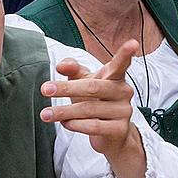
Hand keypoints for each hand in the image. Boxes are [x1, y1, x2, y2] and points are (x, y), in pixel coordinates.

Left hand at [39, 40, 141, 159]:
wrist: (111, 134)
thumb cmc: (96, 101)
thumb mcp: (84, 82)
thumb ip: (73, 70)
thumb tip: (61, 65)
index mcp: (116, 76)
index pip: (121, 64)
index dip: (126, 53)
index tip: (132, 43)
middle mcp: (123, 91)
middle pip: (93, 87)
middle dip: (66, 88)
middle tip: (45, 89)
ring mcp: (124, 110)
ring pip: (89, 109)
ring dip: (64, 111)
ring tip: (46, 114)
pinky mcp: (120, 128)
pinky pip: (93, 126)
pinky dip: (75, 124)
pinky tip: (65, 123)